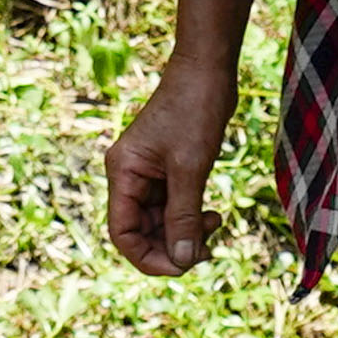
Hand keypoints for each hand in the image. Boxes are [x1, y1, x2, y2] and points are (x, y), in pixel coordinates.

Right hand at [104, 0, 249, 276]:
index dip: (148, 257)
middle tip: (205, 249)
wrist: (207, 71)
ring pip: (160, 223)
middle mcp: (129, 176)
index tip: (182, 266)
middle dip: (171, 247)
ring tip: (215, 226)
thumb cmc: (193, 110)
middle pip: (141, 232)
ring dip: (185, 233)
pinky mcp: (168, 170)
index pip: (122, 233)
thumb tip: (181, 260)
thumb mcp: (190, 168)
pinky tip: (214, 216)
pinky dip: (192, 218)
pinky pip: (173, 208)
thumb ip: (183, 215)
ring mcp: (148, 174)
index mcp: (122, 173)